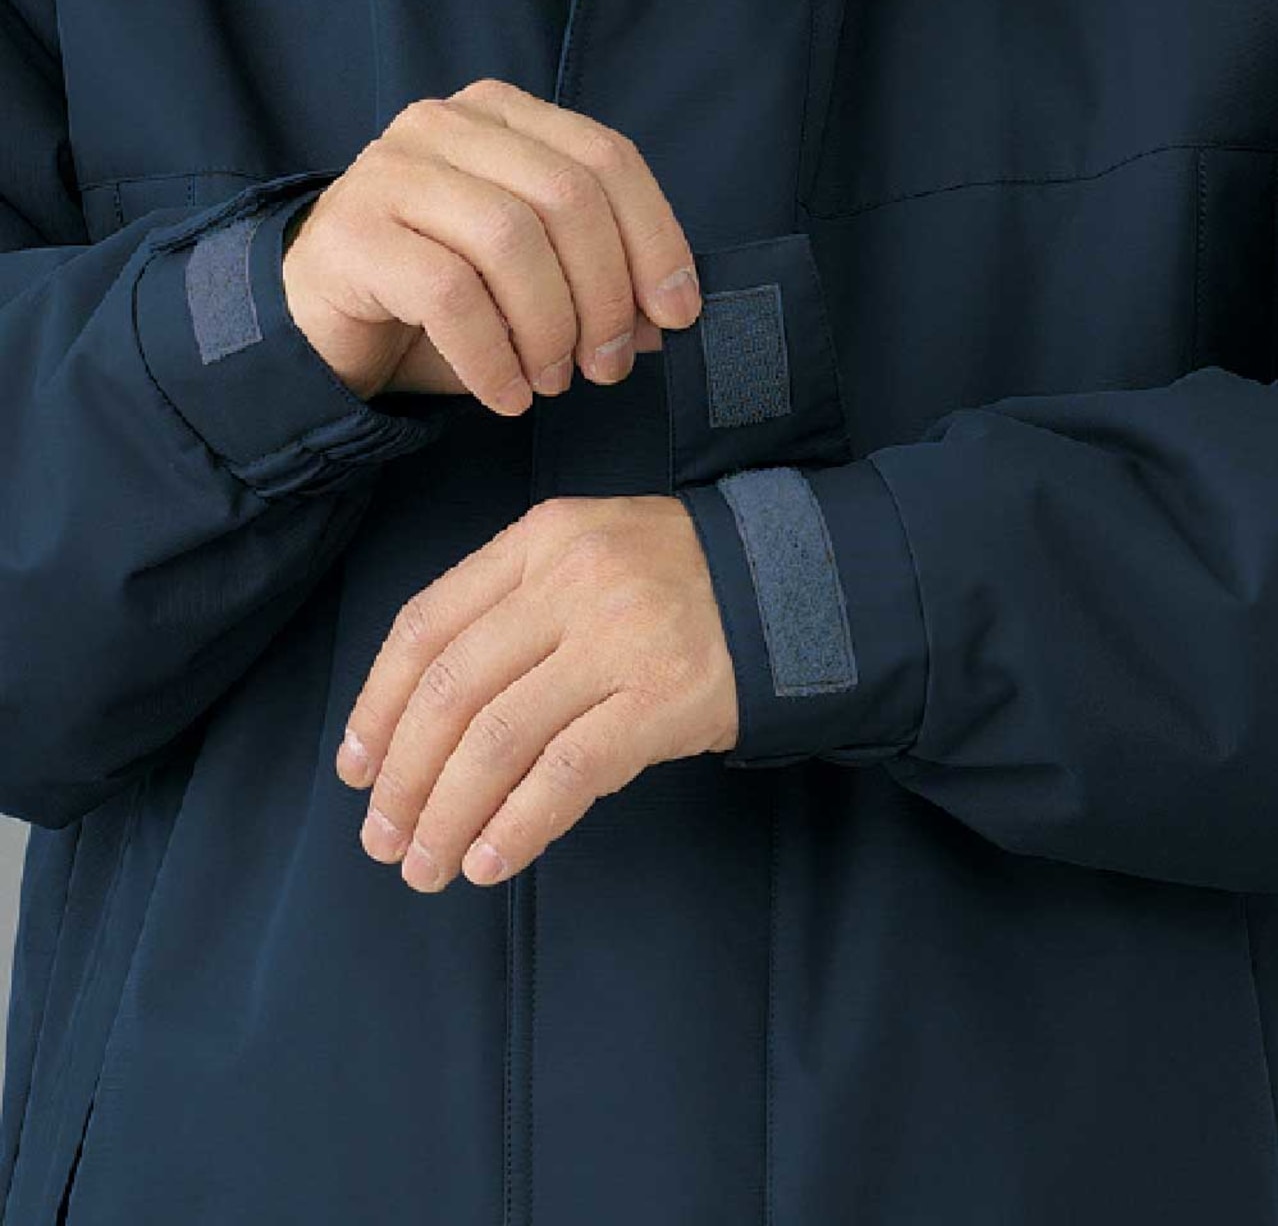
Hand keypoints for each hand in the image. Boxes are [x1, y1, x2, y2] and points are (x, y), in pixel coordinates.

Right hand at [281, 77, 701, 411]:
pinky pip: (449, 293)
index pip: (606, 159)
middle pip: (566, 197)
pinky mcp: (352, 233)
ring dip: (550, 329)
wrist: (328, 331)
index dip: (656, 240)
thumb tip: (666, 316)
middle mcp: (445, 126)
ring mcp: (390, 171)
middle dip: (605, 296)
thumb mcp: (536, 292)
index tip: (677, 317)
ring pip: (510, 240)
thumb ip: (602, 289)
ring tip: (553, 383)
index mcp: (502, 119)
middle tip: (606, 367)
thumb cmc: (443, 307)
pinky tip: (508, 398)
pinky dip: (494, 357)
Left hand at [335, 495, 738, 889]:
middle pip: (452, 688)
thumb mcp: (584, 559)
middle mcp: (571, 581)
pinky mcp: (666, 698)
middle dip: (404, 777)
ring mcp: (621, 638)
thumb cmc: (674, 582)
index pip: (424, 625)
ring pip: (499, 736)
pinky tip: (492, 861)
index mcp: (539, 539)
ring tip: (426, 865)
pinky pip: (569, 770)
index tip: (356, 770)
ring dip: (448, 814)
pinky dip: (519, 823)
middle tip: (383, 840)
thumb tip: (421, 725)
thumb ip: (510, 611)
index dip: (376, 706)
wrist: (793, 585)